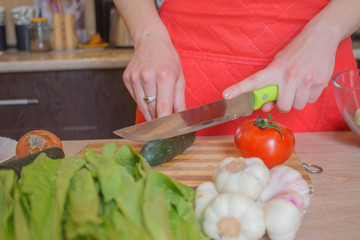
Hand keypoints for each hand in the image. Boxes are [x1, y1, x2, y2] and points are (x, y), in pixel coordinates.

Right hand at [123, 34, 185, 120]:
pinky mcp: (127, 79)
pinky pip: (135, 98)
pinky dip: (142, 103)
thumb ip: (179, 100)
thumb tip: (181, 118)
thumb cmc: (168, 59)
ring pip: (142, 106)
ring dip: (150, 114)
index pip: (163, 108)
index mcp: (164, 76)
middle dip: (158, 120)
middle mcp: (147, 76)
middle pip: (152, 109)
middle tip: (164, 128)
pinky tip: (148, 98)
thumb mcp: (180, 78)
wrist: (150, 41)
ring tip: (156, 118)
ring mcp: (135, 77)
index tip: (168, 133)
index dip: (165, 123)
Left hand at [222, 22, 340, 112]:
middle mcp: (291, 76)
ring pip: (297, 106)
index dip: (239, 89)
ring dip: (296, 101)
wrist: (321, 37)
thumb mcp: (279, 64)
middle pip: (283, 106)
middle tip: (285, 95)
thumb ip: (270, 86)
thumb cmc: (295, 52)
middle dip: (282, 105)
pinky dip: (308, 97)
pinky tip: (308, 85)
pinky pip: (310, 101)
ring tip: (298, 87)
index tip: (226, 95)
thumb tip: (265, 107)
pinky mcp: (321, 83)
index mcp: (275, 69)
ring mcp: (307, 80)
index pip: (254, 81)